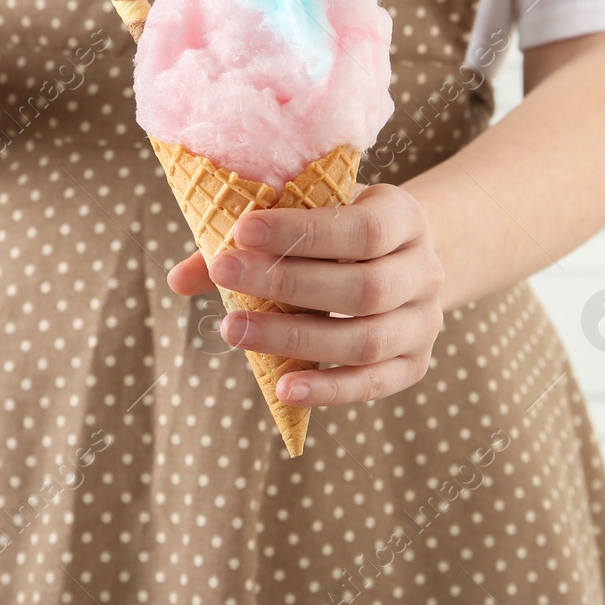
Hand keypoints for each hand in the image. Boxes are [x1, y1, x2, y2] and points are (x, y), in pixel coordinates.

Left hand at [166, 184, 445, 405]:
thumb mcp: (315, 215)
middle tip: (223, 272)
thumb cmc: (343, 233)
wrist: (404, 259)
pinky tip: (283, 387)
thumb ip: (255, 241)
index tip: (241, 230)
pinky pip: (374, 384)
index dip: (303, 232)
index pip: (362, 229)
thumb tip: (179, 279)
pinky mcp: (414, 364)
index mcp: (405, 217)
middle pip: (364, 288)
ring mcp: (424, 322)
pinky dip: (329, 389)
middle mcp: (426, 271)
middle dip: (288, 283)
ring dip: (295, 337)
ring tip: (232, 330)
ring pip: (366, 339)